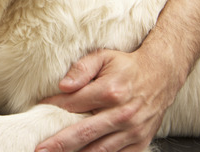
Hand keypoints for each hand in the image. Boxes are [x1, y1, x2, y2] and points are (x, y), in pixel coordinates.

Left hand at [37, 49, 176, 151]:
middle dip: (59, 143)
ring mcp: (132, 131)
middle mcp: (122, 114)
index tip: (38, 112)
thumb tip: (63, 86)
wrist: (161, 75)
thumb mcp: (103, 57)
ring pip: (99, 150)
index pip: (72, 104)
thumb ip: (81, 69)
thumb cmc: (127, 66)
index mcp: (110, 92)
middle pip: (83, 133)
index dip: (52, 109)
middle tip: (40, 149)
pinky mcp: (140, 142)